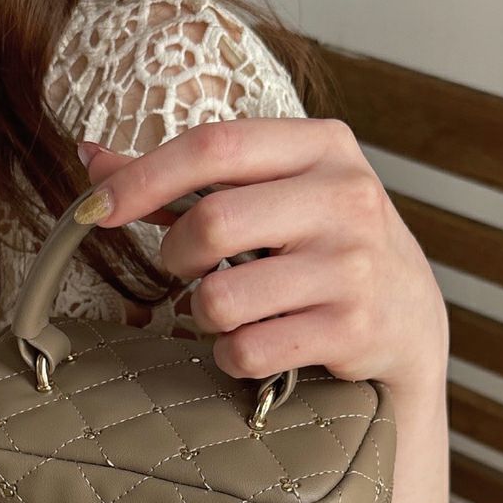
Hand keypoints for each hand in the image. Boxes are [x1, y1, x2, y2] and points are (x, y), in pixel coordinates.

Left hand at [76, 120, 448, 401]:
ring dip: (206, 314)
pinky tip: (259, 345)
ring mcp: (354, 266)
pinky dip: (232, 355)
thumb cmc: (324, 247)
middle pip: (212, 223)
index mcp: (323, 147)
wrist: (410, 321)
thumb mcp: (277, 193)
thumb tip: (93, 157)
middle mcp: (347, 198)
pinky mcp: (353, 330)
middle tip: (188, 269)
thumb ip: (190, 177)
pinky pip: (248, 350)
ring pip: (222, 297)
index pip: (215, 146)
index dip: (143, 177)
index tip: (97, 208)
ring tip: (234, 310)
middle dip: (177, 257)